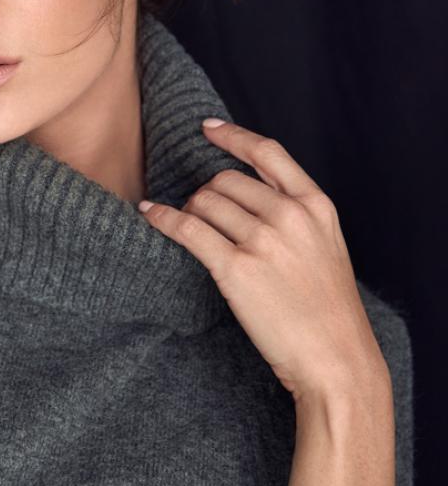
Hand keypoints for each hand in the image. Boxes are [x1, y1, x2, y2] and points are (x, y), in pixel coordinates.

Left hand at [138, 118, 387, 402]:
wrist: (336, 358)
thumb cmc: (328, 309)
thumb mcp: (326, 246)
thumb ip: (296, 215)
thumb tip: (246, 194)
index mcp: (315, 205)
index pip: (267, 153)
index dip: (233, 136)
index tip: (207, 128)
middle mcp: (289, 215)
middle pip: (226, 180)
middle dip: (208, 193)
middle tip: (203, 215)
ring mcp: (262, 241)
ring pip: (205, 202)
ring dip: (190, 211)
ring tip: (190, 228)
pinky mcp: (236, 268)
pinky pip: (187, 230)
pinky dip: (163, 218)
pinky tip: (149, 214)